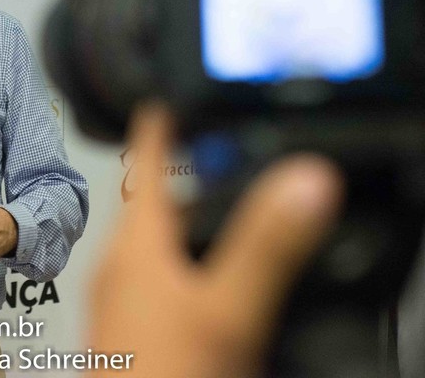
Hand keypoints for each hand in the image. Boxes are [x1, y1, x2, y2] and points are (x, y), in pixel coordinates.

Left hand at [87, 106, 343, 377]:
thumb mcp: (227, 310)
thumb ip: (266, 245)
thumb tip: (304, 178)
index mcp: (137, 246)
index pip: (147, 162)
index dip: (162, 123)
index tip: (166, 91)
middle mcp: (121, 267)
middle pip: (154, 202)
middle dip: (189, 177)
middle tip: (220, 153)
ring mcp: (121, 302)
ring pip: (157, 244)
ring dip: (188, 224)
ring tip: (223, 215)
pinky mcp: (131, 333)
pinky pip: (160, 280)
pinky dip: (188, 266)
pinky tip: (210, 289)